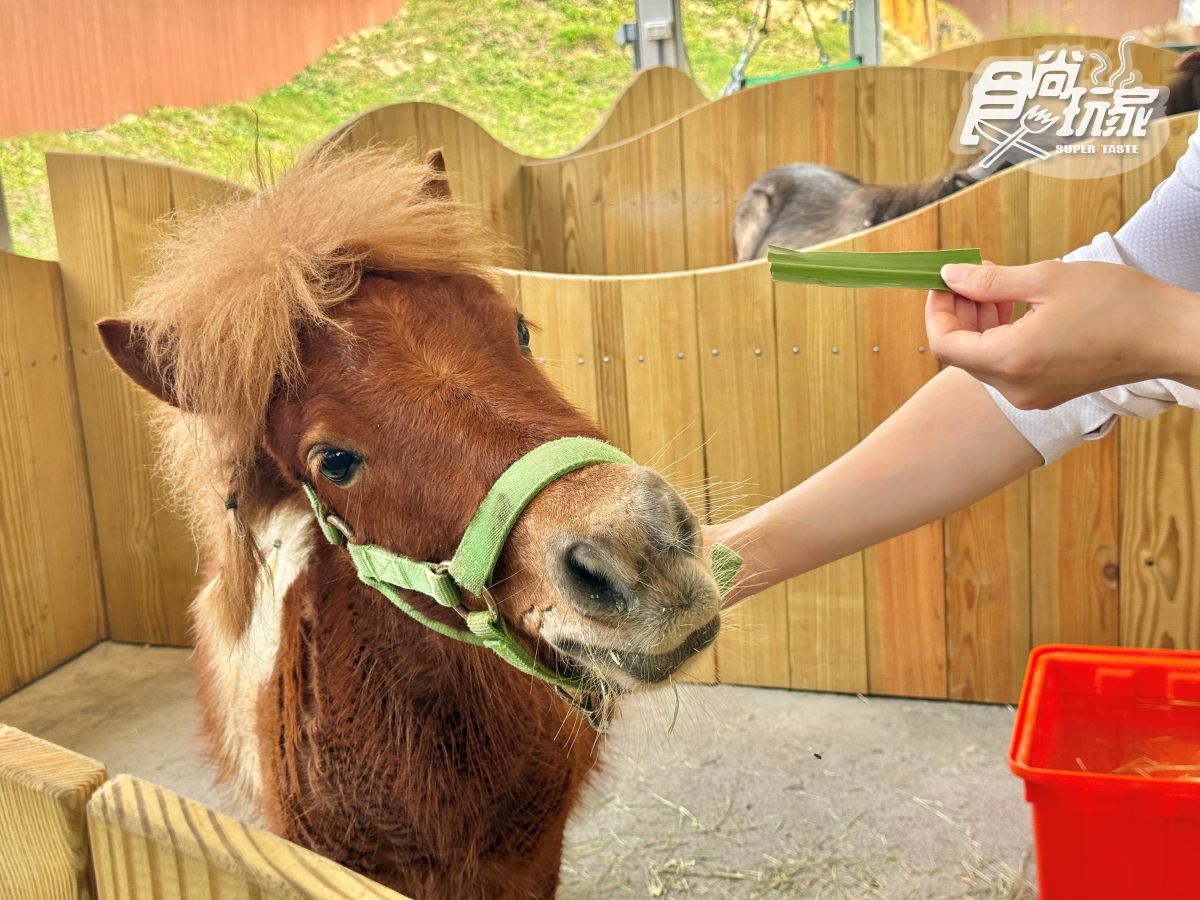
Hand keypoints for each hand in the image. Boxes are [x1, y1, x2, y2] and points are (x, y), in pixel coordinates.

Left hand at [925, 260, 1199, 408]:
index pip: (944, 344)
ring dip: (980, 323)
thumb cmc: (1119, 305)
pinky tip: (1017, 308)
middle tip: (971, 277)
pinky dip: (1002, 337)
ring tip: (997, 287)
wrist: (1169, 336)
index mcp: (1011, 361)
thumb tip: (952, 276)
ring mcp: (1032, 395)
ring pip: (984, 360)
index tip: (942, 283)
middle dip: (959, 313)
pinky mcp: (1047, 393)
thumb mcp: (1047, 279)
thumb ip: (991, 281)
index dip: (937, 311)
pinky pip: (1008, 366)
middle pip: (962, 353)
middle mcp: (1016, 388)